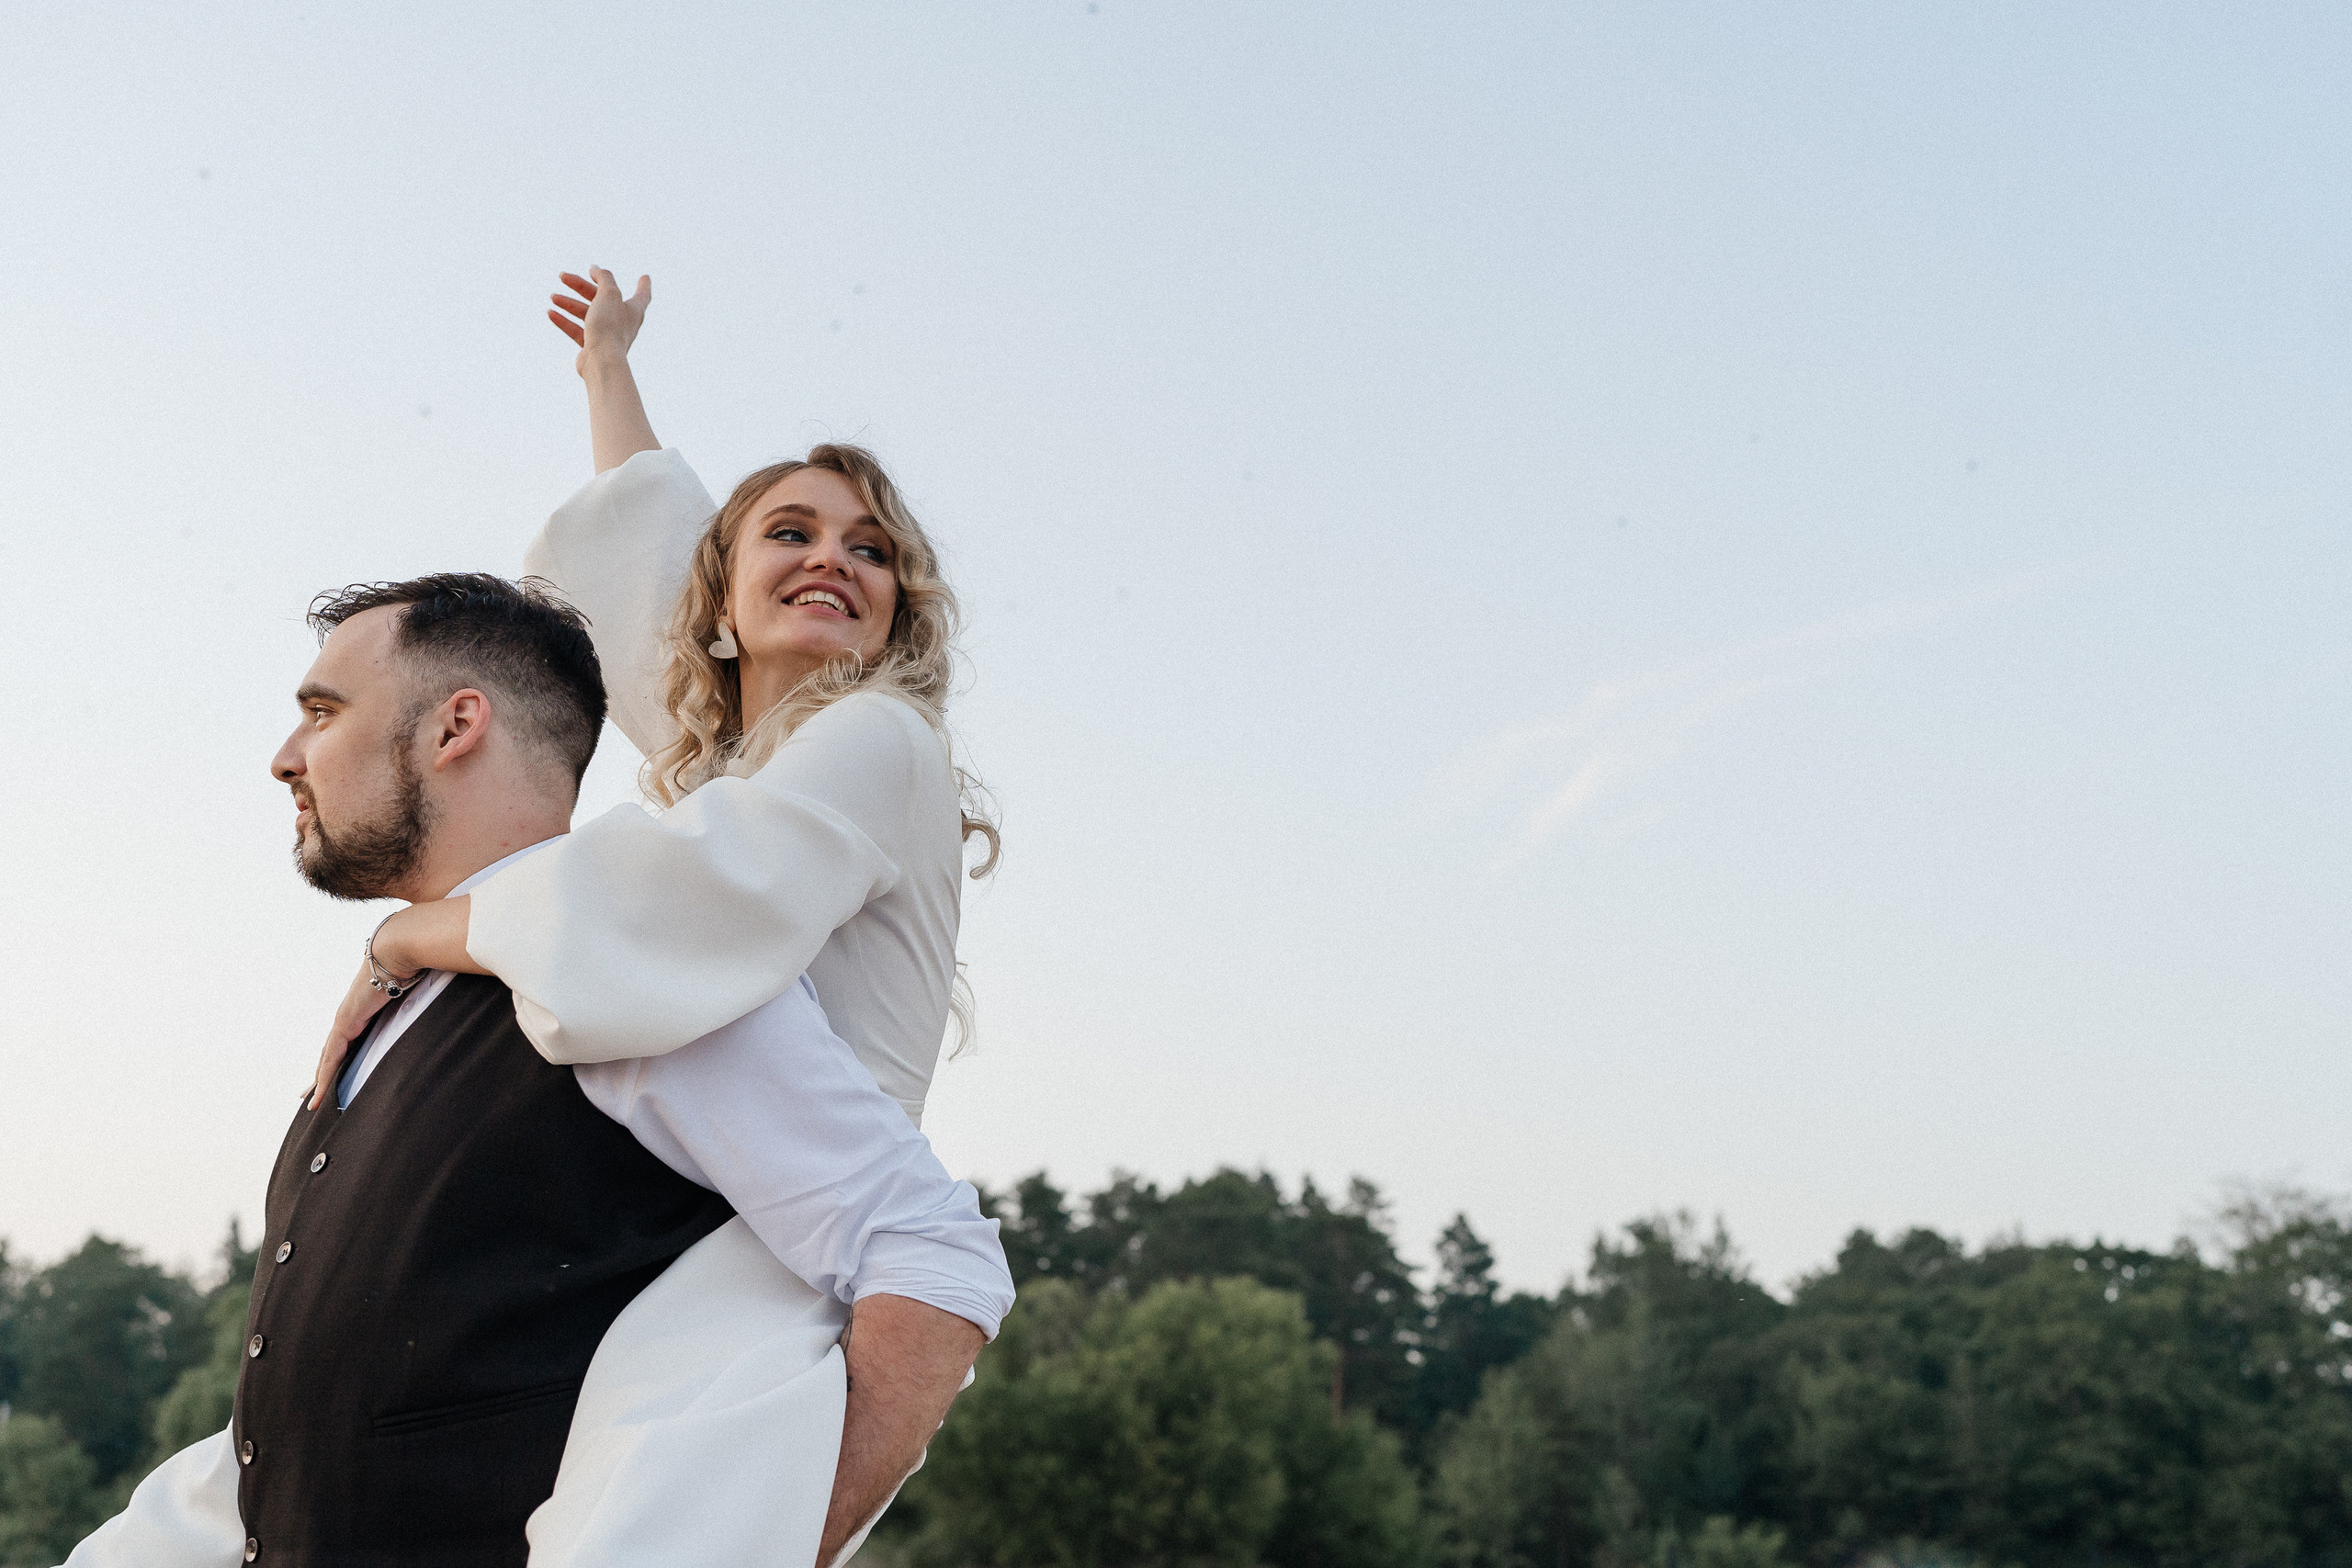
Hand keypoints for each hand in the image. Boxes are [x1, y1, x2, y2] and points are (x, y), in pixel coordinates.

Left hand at [303, 900, 475, 1110]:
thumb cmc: (416, 961)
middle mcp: (353, 1014)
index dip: (342, 1057)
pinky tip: (319, 1090)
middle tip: (312, 1094)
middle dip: (324, 1073)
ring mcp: (346, 1018)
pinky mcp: (345, 1020)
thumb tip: (463, 990)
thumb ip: (430, 995)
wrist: (401, 946)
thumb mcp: (423, 988)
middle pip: (334, 1052)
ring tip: (312, 1101)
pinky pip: (333, 1055)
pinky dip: (325, 1074)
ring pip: (329, 1057)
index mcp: (368, 1008)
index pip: (351, 1039)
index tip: (337, 1071)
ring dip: (320, 1080)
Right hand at [548, 267, 651, 375]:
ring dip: (569, 303)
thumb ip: (604, 278)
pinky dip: (565, 321)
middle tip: (562, 276)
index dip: (643, 285)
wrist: (601, 361)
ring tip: (553, 296)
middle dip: (580, 286)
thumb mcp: (609, 294)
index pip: (642, 295)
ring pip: (586, 314)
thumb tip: (595, 269)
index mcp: (633, 310)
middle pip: (601, 298)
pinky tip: (551, 313)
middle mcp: (622, 322)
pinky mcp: (592, 347)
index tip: (645, 278)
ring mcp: (607, 335)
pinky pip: (577, 330)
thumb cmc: (610, 327)